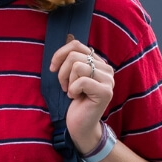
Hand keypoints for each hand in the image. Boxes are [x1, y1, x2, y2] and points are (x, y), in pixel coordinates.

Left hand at [49, 36, 113, 153]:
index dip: (60, 53)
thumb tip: (68, 36)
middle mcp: (107, 68)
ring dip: (68, 81)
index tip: (53, 68)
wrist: (80, 125)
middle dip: (62, 72)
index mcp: (99, 62)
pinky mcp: (105, 91)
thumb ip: (72, 58)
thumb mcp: (71, 76)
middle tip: (64, 86)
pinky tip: (76, 98)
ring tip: (71, 92)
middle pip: (75, 55)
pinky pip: (81, 81)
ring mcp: (108, 80)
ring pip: (77, 66)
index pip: (77, 45)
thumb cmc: (74, 100)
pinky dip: (73, 90)